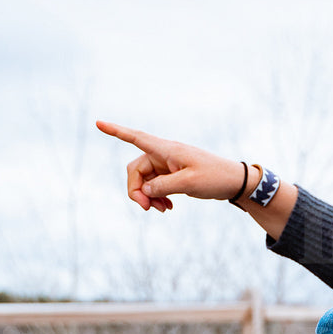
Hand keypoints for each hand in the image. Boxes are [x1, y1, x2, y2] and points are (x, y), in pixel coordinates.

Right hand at [98, 120, 245, 210]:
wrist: (234, 182)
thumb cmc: (215, 177)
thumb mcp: (188, 184)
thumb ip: (162, 186)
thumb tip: (144, 190)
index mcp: (167, 150)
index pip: (136, 138)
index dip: (116, 131)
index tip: (98, 123)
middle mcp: (164, 154)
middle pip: (135, 170)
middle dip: (136, 190)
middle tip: (147, 209)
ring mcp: (167, 164)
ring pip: (144, 180)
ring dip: (148, 196)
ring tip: (163, 210)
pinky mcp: (171, 174)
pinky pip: (155, 185)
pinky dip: (157, 197)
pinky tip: (167, 208)